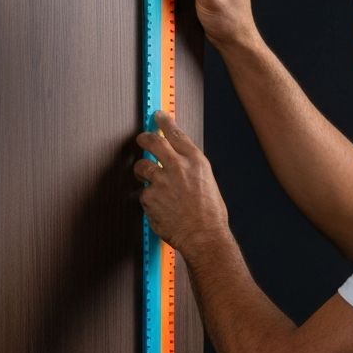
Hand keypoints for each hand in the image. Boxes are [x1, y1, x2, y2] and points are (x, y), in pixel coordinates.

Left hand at [133, 110, 229, 253]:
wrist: (204, 236)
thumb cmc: (210, 215)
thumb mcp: (208, 183)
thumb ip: (191, 170)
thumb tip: (180, 163)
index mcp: (195, 161)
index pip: (176, 134)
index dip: (164, 122)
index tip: (159, 116)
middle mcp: (177, 166)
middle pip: (153, 142)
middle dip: (144, 138)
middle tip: (142, 139)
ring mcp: (161, 181)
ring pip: (142, 166)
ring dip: (141, 170)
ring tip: (146, 177)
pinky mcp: (149, 196)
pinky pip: (143, 192)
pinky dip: (147, 198)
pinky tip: (157, 205)